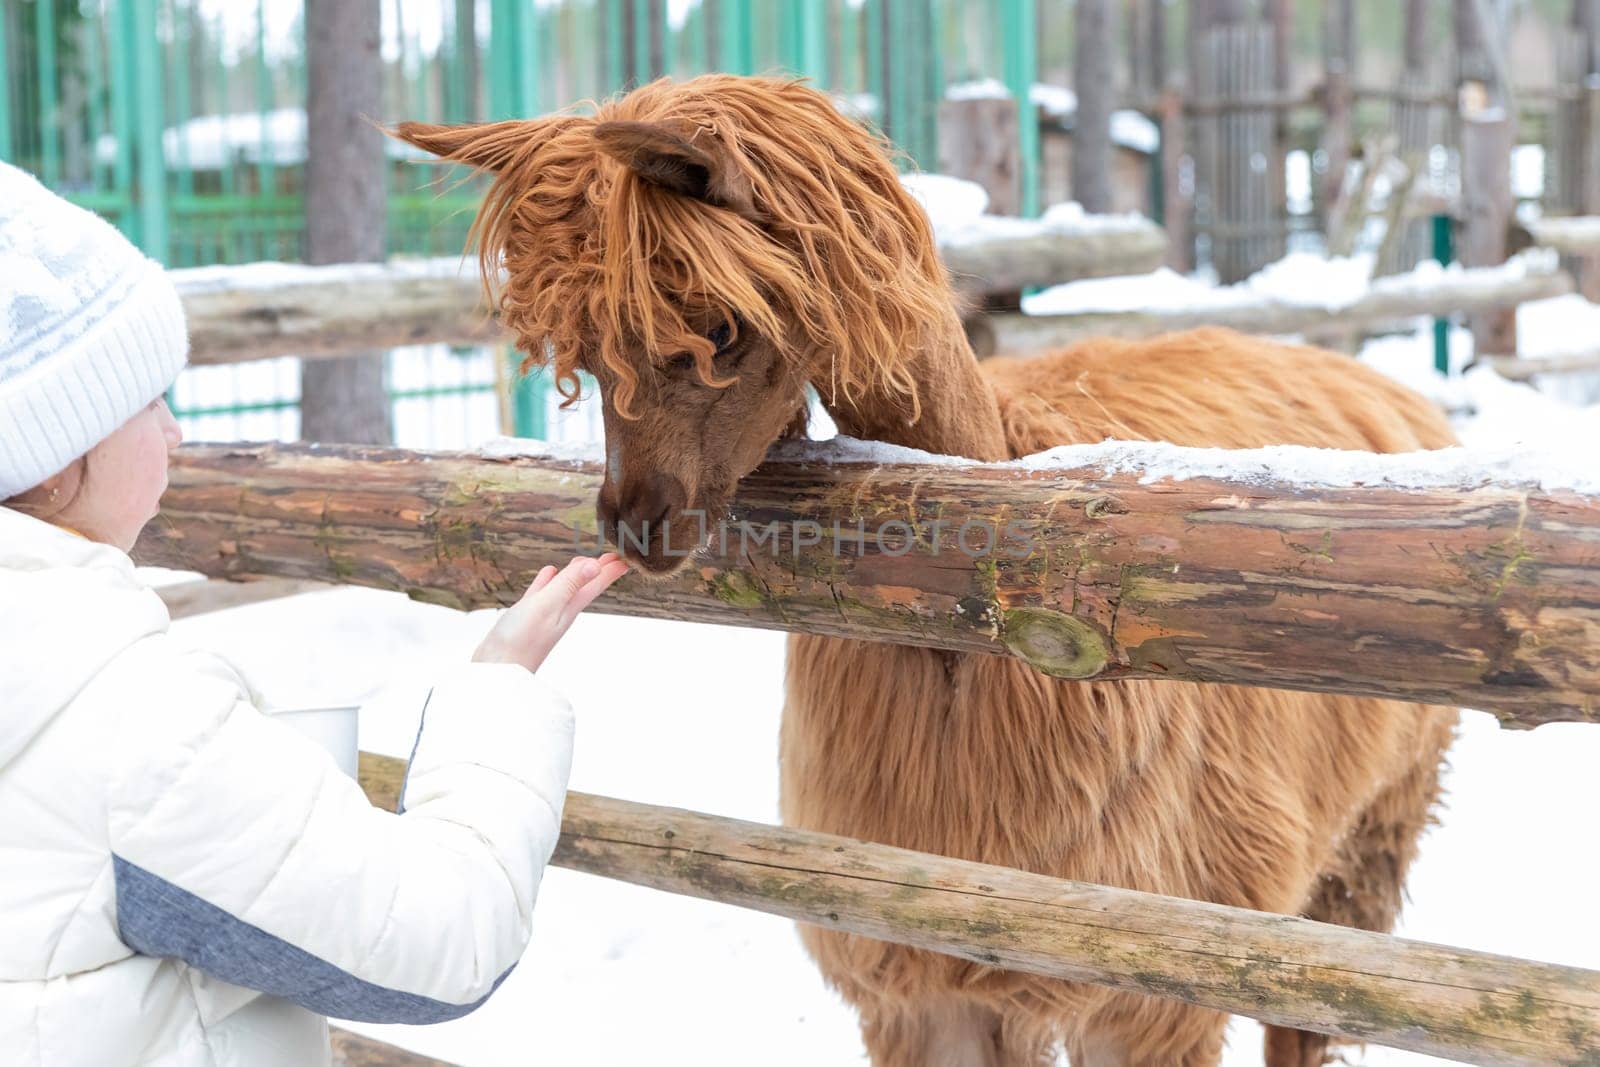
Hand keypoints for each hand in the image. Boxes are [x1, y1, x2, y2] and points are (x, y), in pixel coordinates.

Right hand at [472, 553, 629, 673]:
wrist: (496, 671)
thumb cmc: (520, 642)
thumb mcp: (547, 606)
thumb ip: (569, 584)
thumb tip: (596, 565)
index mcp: (569, 608)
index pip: (595, 584)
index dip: (611, 570)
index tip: (627, 556)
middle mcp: (560, 611)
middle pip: (585, 585)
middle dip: (599, 570)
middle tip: (613, 556)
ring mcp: (543, 614)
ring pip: (564, 588)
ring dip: (575, 574)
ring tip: (583, 560)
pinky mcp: (526, 616)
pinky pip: (541, 593)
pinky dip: (547, 581)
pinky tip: (548, 573)